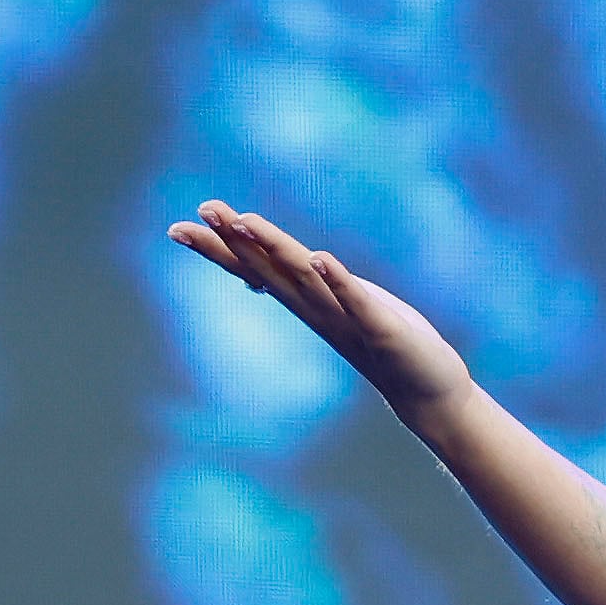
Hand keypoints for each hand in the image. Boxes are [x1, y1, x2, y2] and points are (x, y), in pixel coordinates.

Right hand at [165, 200, 472, 423]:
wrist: (428, 393)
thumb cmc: (384, 345)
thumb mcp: (337, 308)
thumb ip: (304, 289)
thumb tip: (257, 277)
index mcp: (308, 303)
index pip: (255, 271)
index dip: (218, 250)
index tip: (176, 229)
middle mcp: (319, 311)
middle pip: (270, 271)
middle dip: (235, 242)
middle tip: (201, 211)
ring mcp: (348, 321)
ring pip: (305, 280)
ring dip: (276, 251)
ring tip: (245, 221)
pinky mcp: (382, 329)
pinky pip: (356, 301)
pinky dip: (337, 280)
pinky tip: (319, 258)